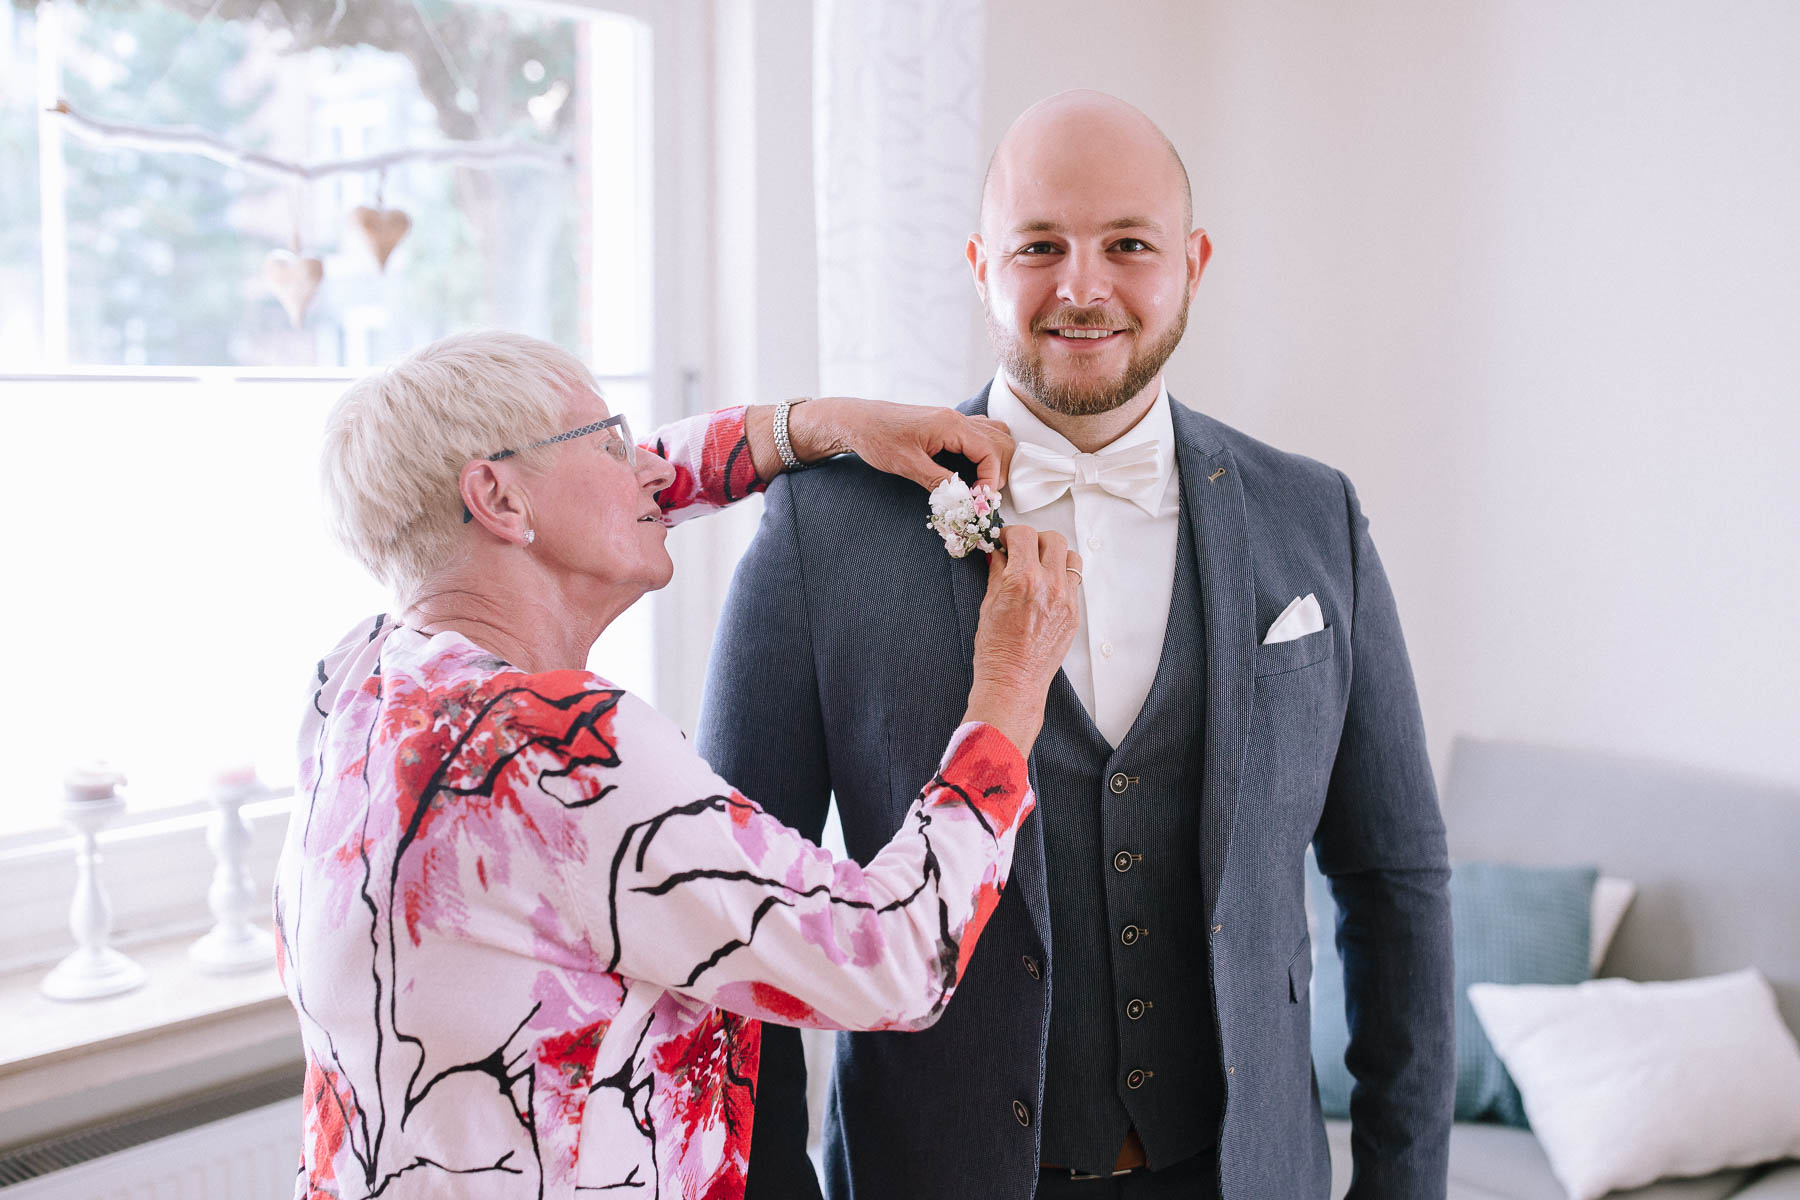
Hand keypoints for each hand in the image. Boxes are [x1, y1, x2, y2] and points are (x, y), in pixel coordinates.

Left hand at [789, 397, 1013, 491]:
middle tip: (982, 495)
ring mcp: (952, 420)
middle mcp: (956, 419)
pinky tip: (971, 470)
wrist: (856, 421)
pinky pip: (979, 434)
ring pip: (994, 435)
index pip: (991, 451)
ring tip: (981, 485)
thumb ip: (938, 481)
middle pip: (1000, 442)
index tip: (981, 500)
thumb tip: (962, 499)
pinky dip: (984, 452)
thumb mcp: (907, 464)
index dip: (992, 479)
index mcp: (951, 425)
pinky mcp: (945, 426)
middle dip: (998, 471)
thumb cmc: (876, 437)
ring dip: (995, 460)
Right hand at [962, 525, 1081, 754]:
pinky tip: (1045, 588)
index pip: (1024, 535)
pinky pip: (1073, 582)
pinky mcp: (1074, 614)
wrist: (1013, 681)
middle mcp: (1049, 584)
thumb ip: (996, 572)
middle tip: (1021, 551)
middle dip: (1034, 539)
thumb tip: (996, 553)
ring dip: (1054, 554)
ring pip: (1071, 557)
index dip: (1010, 533)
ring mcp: (1066, 599)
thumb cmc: (995, 648)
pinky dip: (1060, 577)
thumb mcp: (988, 604)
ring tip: (1039, 566)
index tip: (1004, 541)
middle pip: (1052, 538)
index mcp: (1023, 578)